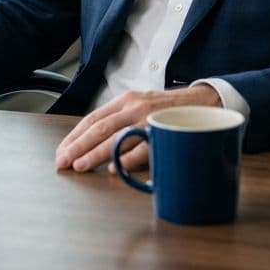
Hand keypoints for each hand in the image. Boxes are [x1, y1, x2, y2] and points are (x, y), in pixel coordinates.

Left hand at [54, 84, 221, 172]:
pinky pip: (144, 148)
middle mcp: (135, 106)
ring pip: (117, 137)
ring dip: (96, 153)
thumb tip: (93, 143)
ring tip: (80, 166)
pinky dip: (128, 159)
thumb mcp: (142, 106)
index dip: (75, 136)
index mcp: (127, 100)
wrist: (207, 101)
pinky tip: (115, 169)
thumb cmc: (171, 109)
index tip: (62, 151)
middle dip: (78, 146)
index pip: (93, 118)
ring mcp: (151, 119)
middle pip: (99, 128)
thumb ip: (121, 120)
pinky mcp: (166, 131)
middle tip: (63, 162)